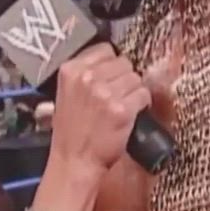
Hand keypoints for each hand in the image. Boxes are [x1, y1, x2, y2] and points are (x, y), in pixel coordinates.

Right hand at [49, 43, 150, 177]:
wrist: (74, 161)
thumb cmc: (71, 131)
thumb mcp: (66, 93)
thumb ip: (83, 73)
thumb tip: (110, 60)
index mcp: (71, 70)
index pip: (105, 49)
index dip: (112, 64)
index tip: (110, 77)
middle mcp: (87, 78)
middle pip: (124, 62)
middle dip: (124, 78)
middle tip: (117, 95)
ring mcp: (105, 93)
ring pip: (136, 78)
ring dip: (133, 92)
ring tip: (122, 106)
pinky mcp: (122, 109)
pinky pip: (143, 94)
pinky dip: (141, 104)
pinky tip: (129, 114)